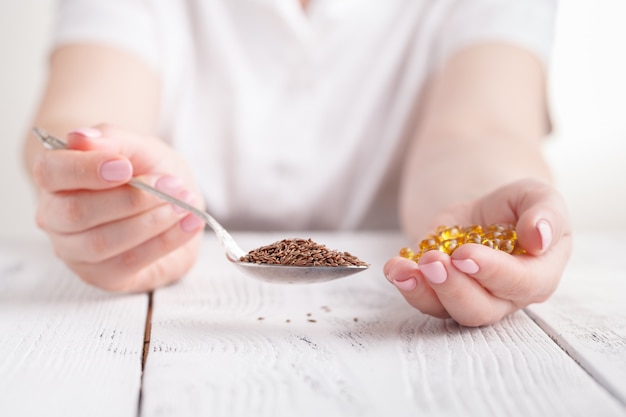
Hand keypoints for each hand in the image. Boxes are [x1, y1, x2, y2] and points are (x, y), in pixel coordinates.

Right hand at [31, 124, 204, 291]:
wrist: (170, 201)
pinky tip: (189, 223)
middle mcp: (55, 219)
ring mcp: (76, 252)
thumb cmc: (147, 171)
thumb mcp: (141, 147)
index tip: (126, 166)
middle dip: (132, 198)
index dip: (85, 169)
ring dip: (152, 222)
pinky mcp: (103, 276)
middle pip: (77, 212)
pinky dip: (165, 241)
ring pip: (103, 242)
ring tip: (184, 204)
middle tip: (173, 185)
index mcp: (55, 179)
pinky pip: (130, 262)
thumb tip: (80, 137)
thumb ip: (113, 139)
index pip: (50, 172)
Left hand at [383, 179, 572, 326]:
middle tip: (433, 261)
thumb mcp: (538, 197)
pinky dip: (406, 284)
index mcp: (539, 275)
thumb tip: (538, 237)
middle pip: (480, 308)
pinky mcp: (441, 293)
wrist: (486, 211)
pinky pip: (423, 299)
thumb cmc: (518, 207)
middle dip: (453, 287)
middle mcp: (506, 297)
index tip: (465, 254)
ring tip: (404, 270)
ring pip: (448, 310)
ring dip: (423, 292)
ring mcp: (471, 298)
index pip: (521, 284)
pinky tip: (394, 267)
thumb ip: (545, 213)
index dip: (493, 272)